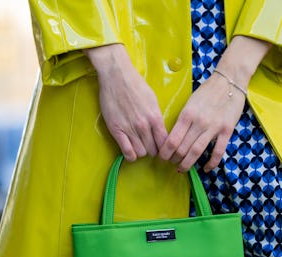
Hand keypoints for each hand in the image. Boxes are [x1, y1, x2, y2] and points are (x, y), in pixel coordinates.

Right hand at [85, 44, 166, 161]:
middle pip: (153, 150)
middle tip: (148, 146)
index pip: (165, 143)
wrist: (116, 76)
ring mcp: (130, 128)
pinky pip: (127, 151)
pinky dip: (130, 156)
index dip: (164, 149)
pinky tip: (131, 152)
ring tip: (138, 146)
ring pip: (141, 153)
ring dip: (141, 152)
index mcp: (155, 118)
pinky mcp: (117, 130)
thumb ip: (157, 118)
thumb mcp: (153, 101)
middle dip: (152, 150)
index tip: (161, 149)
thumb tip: (160, 132)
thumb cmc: (135, 85)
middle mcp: (144, 125)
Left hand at [159, 73, 245, 171]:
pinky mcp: (227, 131)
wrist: (229, 80)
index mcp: (187, 114)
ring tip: (181, 169)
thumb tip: (173, 138)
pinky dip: (211, 163)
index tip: (162, 157)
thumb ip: (182, 120)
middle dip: (174, 159)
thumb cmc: (207, 91)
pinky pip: (218, 151)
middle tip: (171, 163)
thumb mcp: (189, 103)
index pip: (172, 139)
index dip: (165, 152)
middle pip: (182, 148)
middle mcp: (199, 122)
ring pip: (197, 152)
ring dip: (187, 164)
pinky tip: (206, 168)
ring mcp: (213, 127)